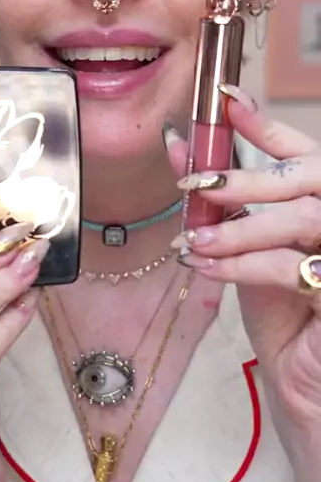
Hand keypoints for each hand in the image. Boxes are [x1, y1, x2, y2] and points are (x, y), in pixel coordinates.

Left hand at [165, 86, 320, 481]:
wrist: (303, 383)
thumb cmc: (281, 314)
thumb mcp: (243, 246)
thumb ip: (220, 197)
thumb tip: (176, 145)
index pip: (301, 152)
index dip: (266, 122)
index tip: (227, 99)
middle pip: (305, 177)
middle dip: (244, 175)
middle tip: (192, 182)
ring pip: (300, 218)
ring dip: (238, 227)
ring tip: (193, 239)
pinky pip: (293, 268)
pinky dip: (244, 265)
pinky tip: (208, 268)